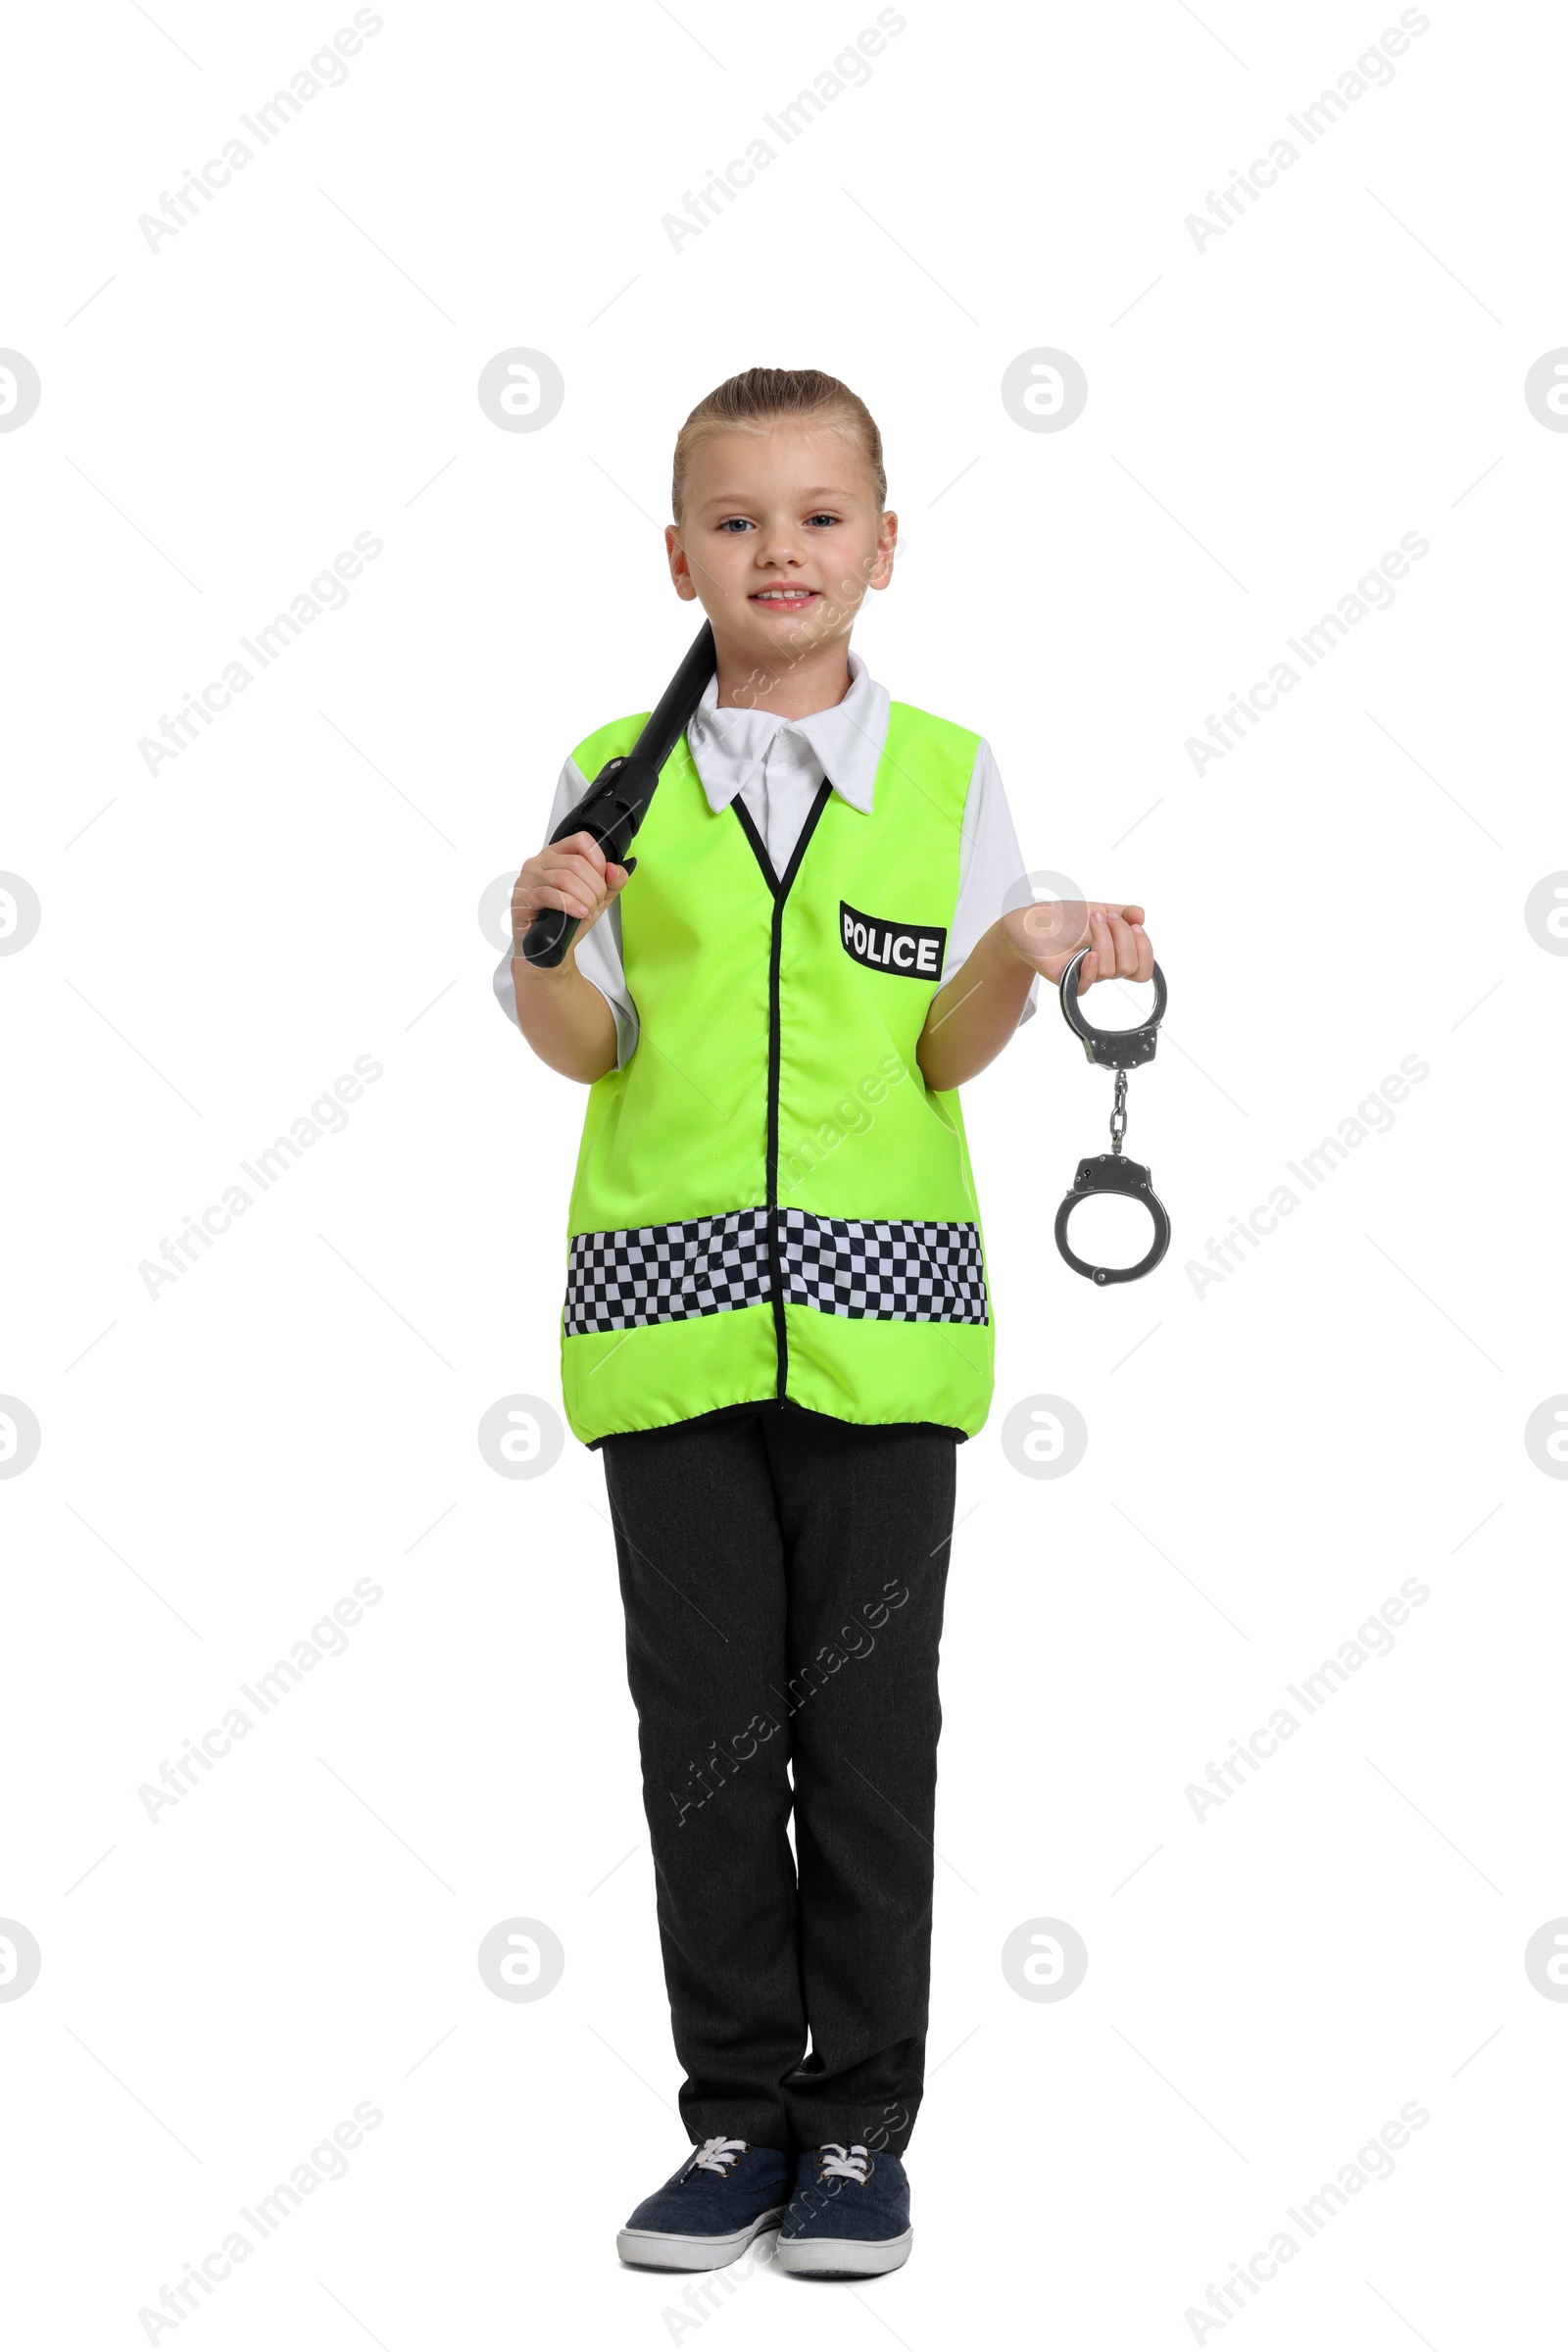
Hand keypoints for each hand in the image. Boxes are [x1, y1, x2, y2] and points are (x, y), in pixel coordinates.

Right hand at [511, 830, 631, 956]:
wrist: (549, 948)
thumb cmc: (567, 920)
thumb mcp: (597, 899)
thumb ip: (613, 883)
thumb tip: (615, 869)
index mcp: (557, 855)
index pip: (582, 841)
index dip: (598, 861)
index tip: (603, 881)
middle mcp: (540, 862)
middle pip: (576, 863)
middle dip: (594, 887)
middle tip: (595, 904)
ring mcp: (528, 879)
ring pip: (564, 878)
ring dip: (584, 898)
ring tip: (587, 912)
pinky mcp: (522, 898)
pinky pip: (549, 895)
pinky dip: (571, 905)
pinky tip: (579, 913)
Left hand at [998, 899, 1152, 992]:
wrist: (1032, 921)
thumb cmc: (1065, 917)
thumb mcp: (1100, 908)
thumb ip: (1124, 912)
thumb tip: (1141, 916)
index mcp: (1115, 954)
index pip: (1143, 969)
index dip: (1145, 950)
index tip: (1135, 926)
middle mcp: (1103, 967)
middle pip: (1131, 967)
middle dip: (1123, 937)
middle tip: (1107, 917)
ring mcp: (1086, 975)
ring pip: (1110, 971)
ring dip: (1105, 939)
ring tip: (1093, 919)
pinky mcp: (1067, 980)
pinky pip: (1086, 986)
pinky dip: (1091, 968)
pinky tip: (1088, 953)